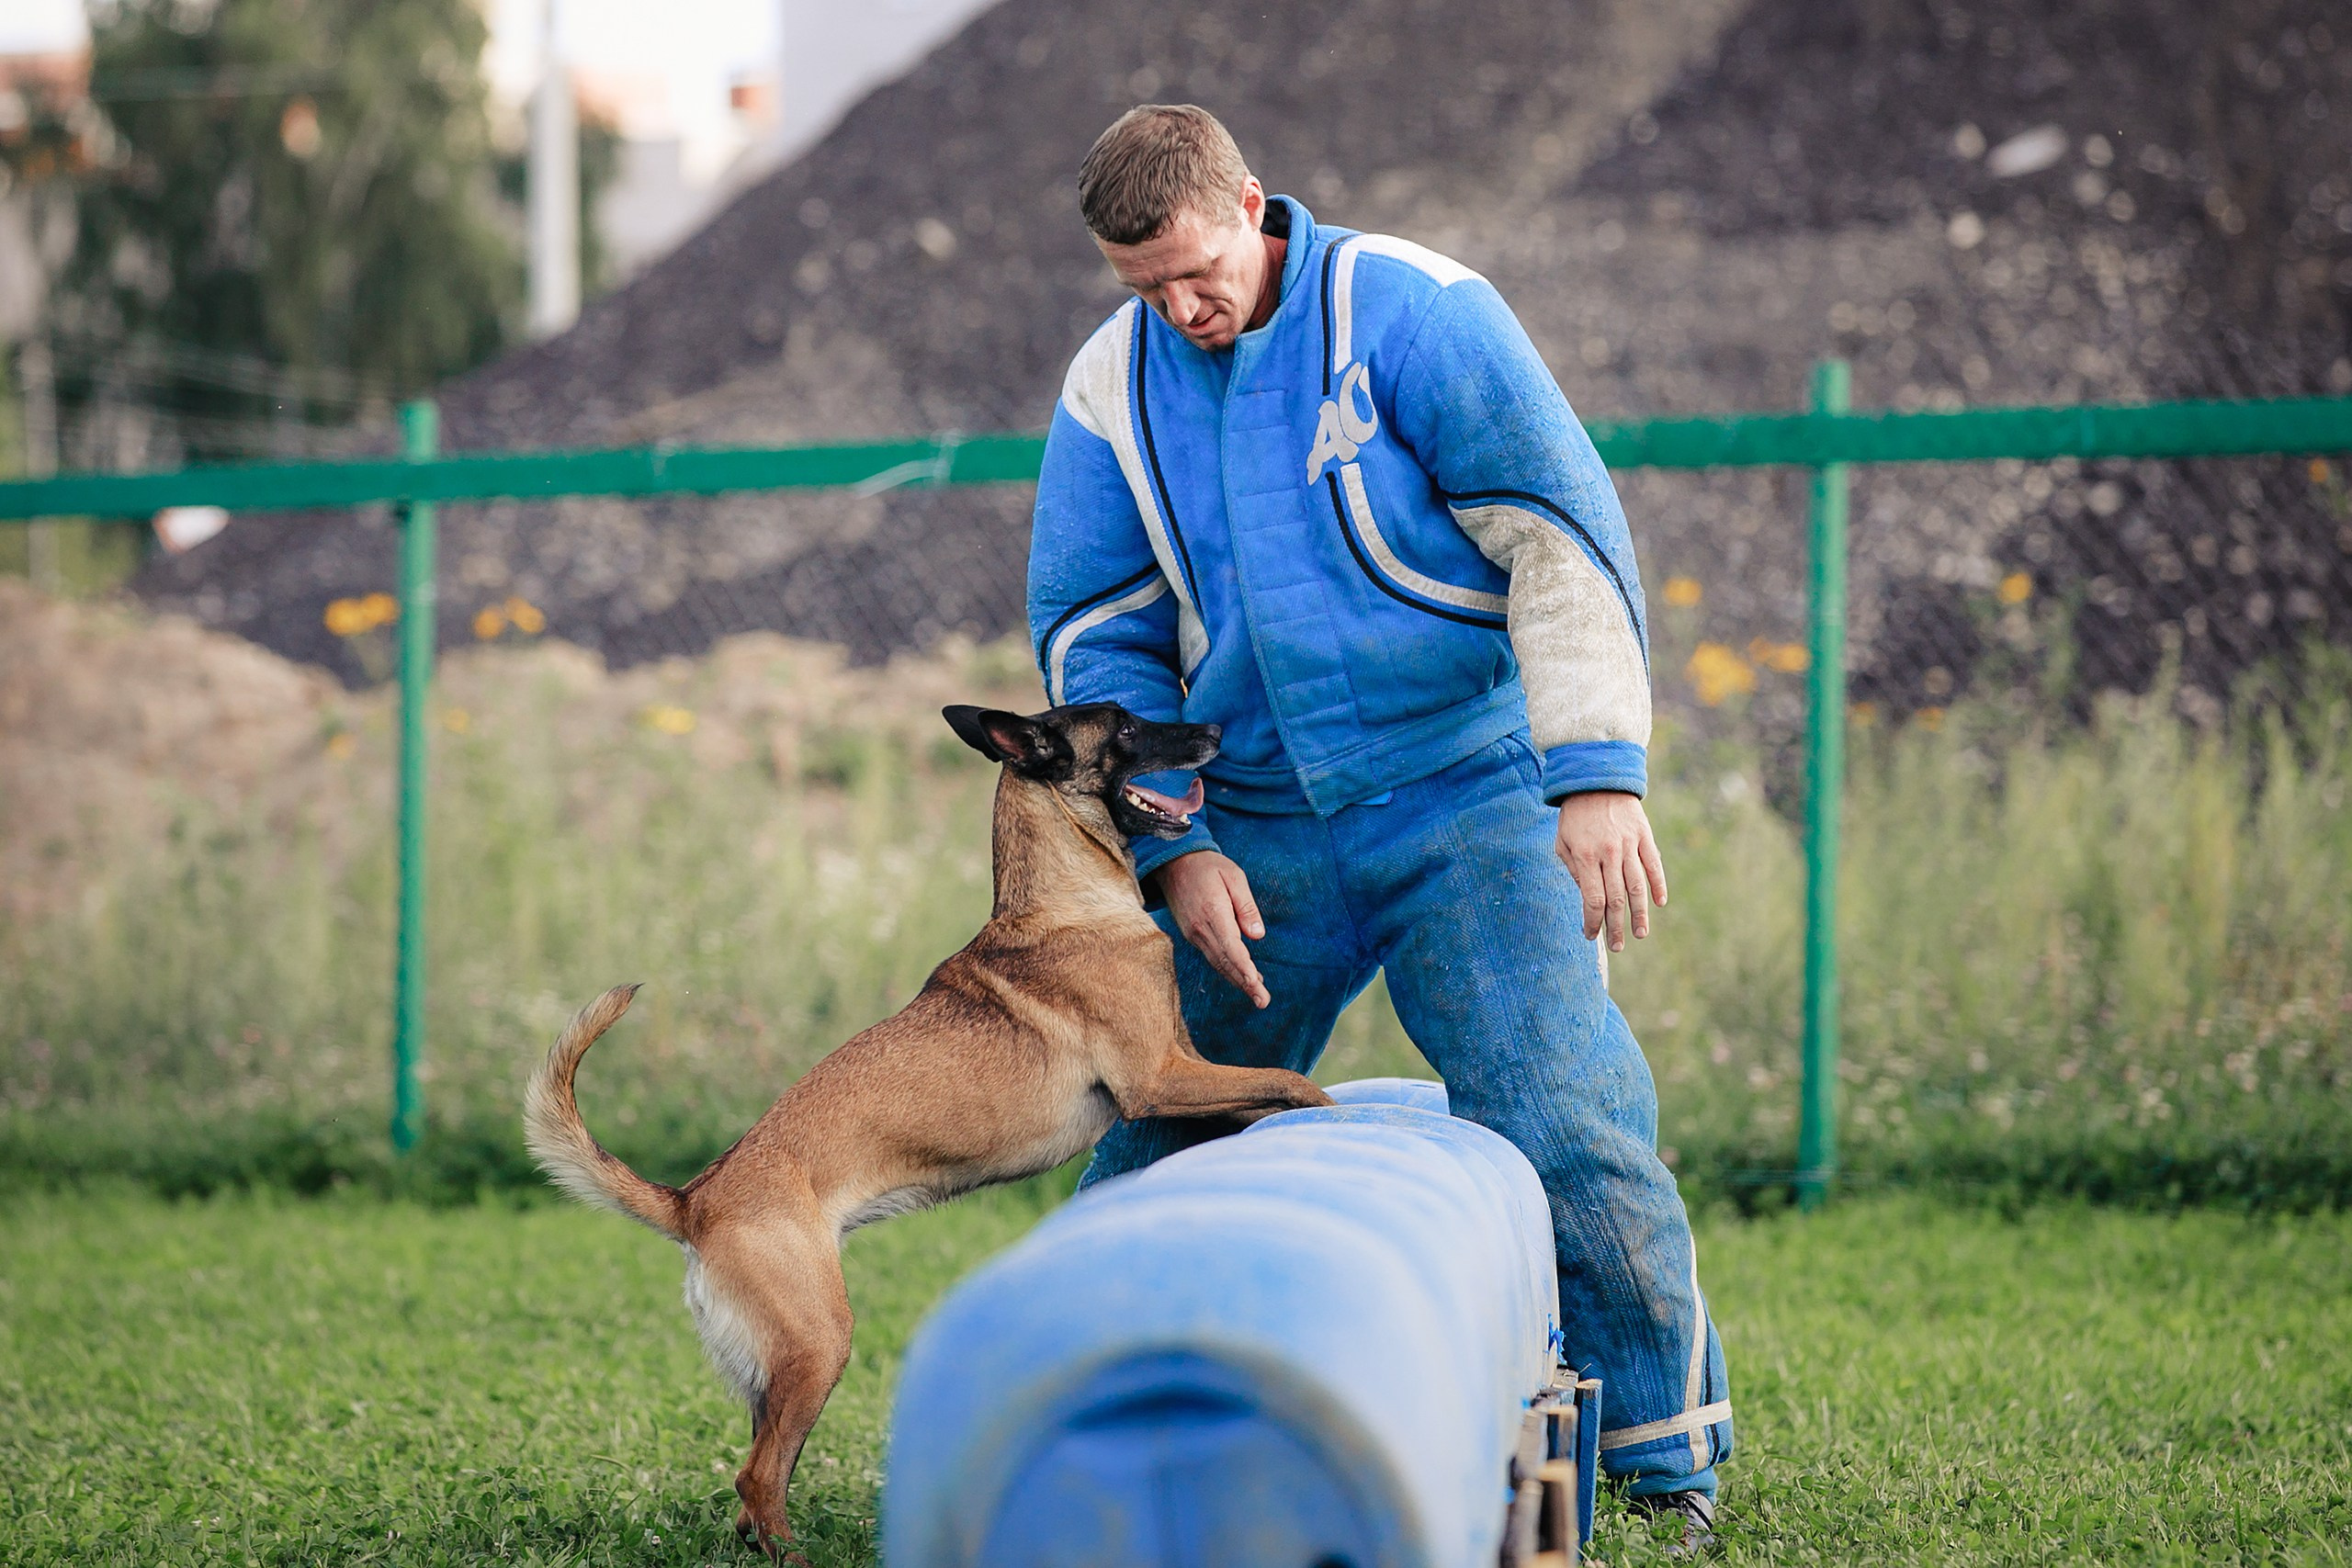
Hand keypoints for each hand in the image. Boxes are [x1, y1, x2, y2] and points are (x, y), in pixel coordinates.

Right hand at [1156, 851, 1270, 1008]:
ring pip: (1218, 962)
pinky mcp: (1193, 934)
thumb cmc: (1208, 866)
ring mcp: (1194, 934)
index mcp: (1213, 913)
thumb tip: (1257, 936)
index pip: (1230, 946)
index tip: (1255, 982)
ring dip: (1238, 981)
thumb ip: (1247, 906)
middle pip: (1225, 961)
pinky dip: (1228, 969)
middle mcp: (1200, 929)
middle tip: (1263, 1001)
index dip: (1243, 966)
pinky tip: (1243, 977)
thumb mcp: (1234, 876)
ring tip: (1257, 996)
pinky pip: (1213, 956)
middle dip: (1245, 983)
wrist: (1173, 863)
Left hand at [1555, 791, 1668, 951]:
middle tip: (1617, 945)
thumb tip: (1588, 898)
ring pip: (1637, 886)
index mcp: (1585, 855)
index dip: (1592, 921)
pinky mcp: (1644, 835)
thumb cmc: (1575, 815)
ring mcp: (1628, 843)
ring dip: (1639, 913)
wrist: (1597, 779)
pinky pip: (1653, 865)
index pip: (1592, 898)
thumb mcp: (1563, 842)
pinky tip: (1659, 903)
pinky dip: (1658, 885)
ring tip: (1639, 933)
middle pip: (1615, 898)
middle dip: (1615, 925)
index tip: (1591, 935)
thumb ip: (1574, 870)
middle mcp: (1608, 852)